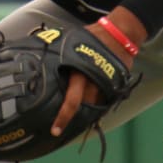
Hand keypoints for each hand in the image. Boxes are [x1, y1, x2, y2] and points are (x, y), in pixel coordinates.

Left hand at [50, 17, 138, 136]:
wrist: (120, 33)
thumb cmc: (93, 36)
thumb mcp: (72, 43)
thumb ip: (61, 55)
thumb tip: (41, 58)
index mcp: (80, 70)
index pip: (72, 100)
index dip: (63, 116)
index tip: (55, 129)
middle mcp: (93, 80)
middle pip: (84, 106)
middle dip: (73, 118)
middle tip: (61, 128)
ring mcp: (106, 83)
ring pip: (95, 104)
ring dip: (86, 111)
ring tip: (75, 118)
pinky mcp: (116, 83)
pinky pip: (105, 98)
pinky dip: (97, 102)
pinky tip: (90, 105)